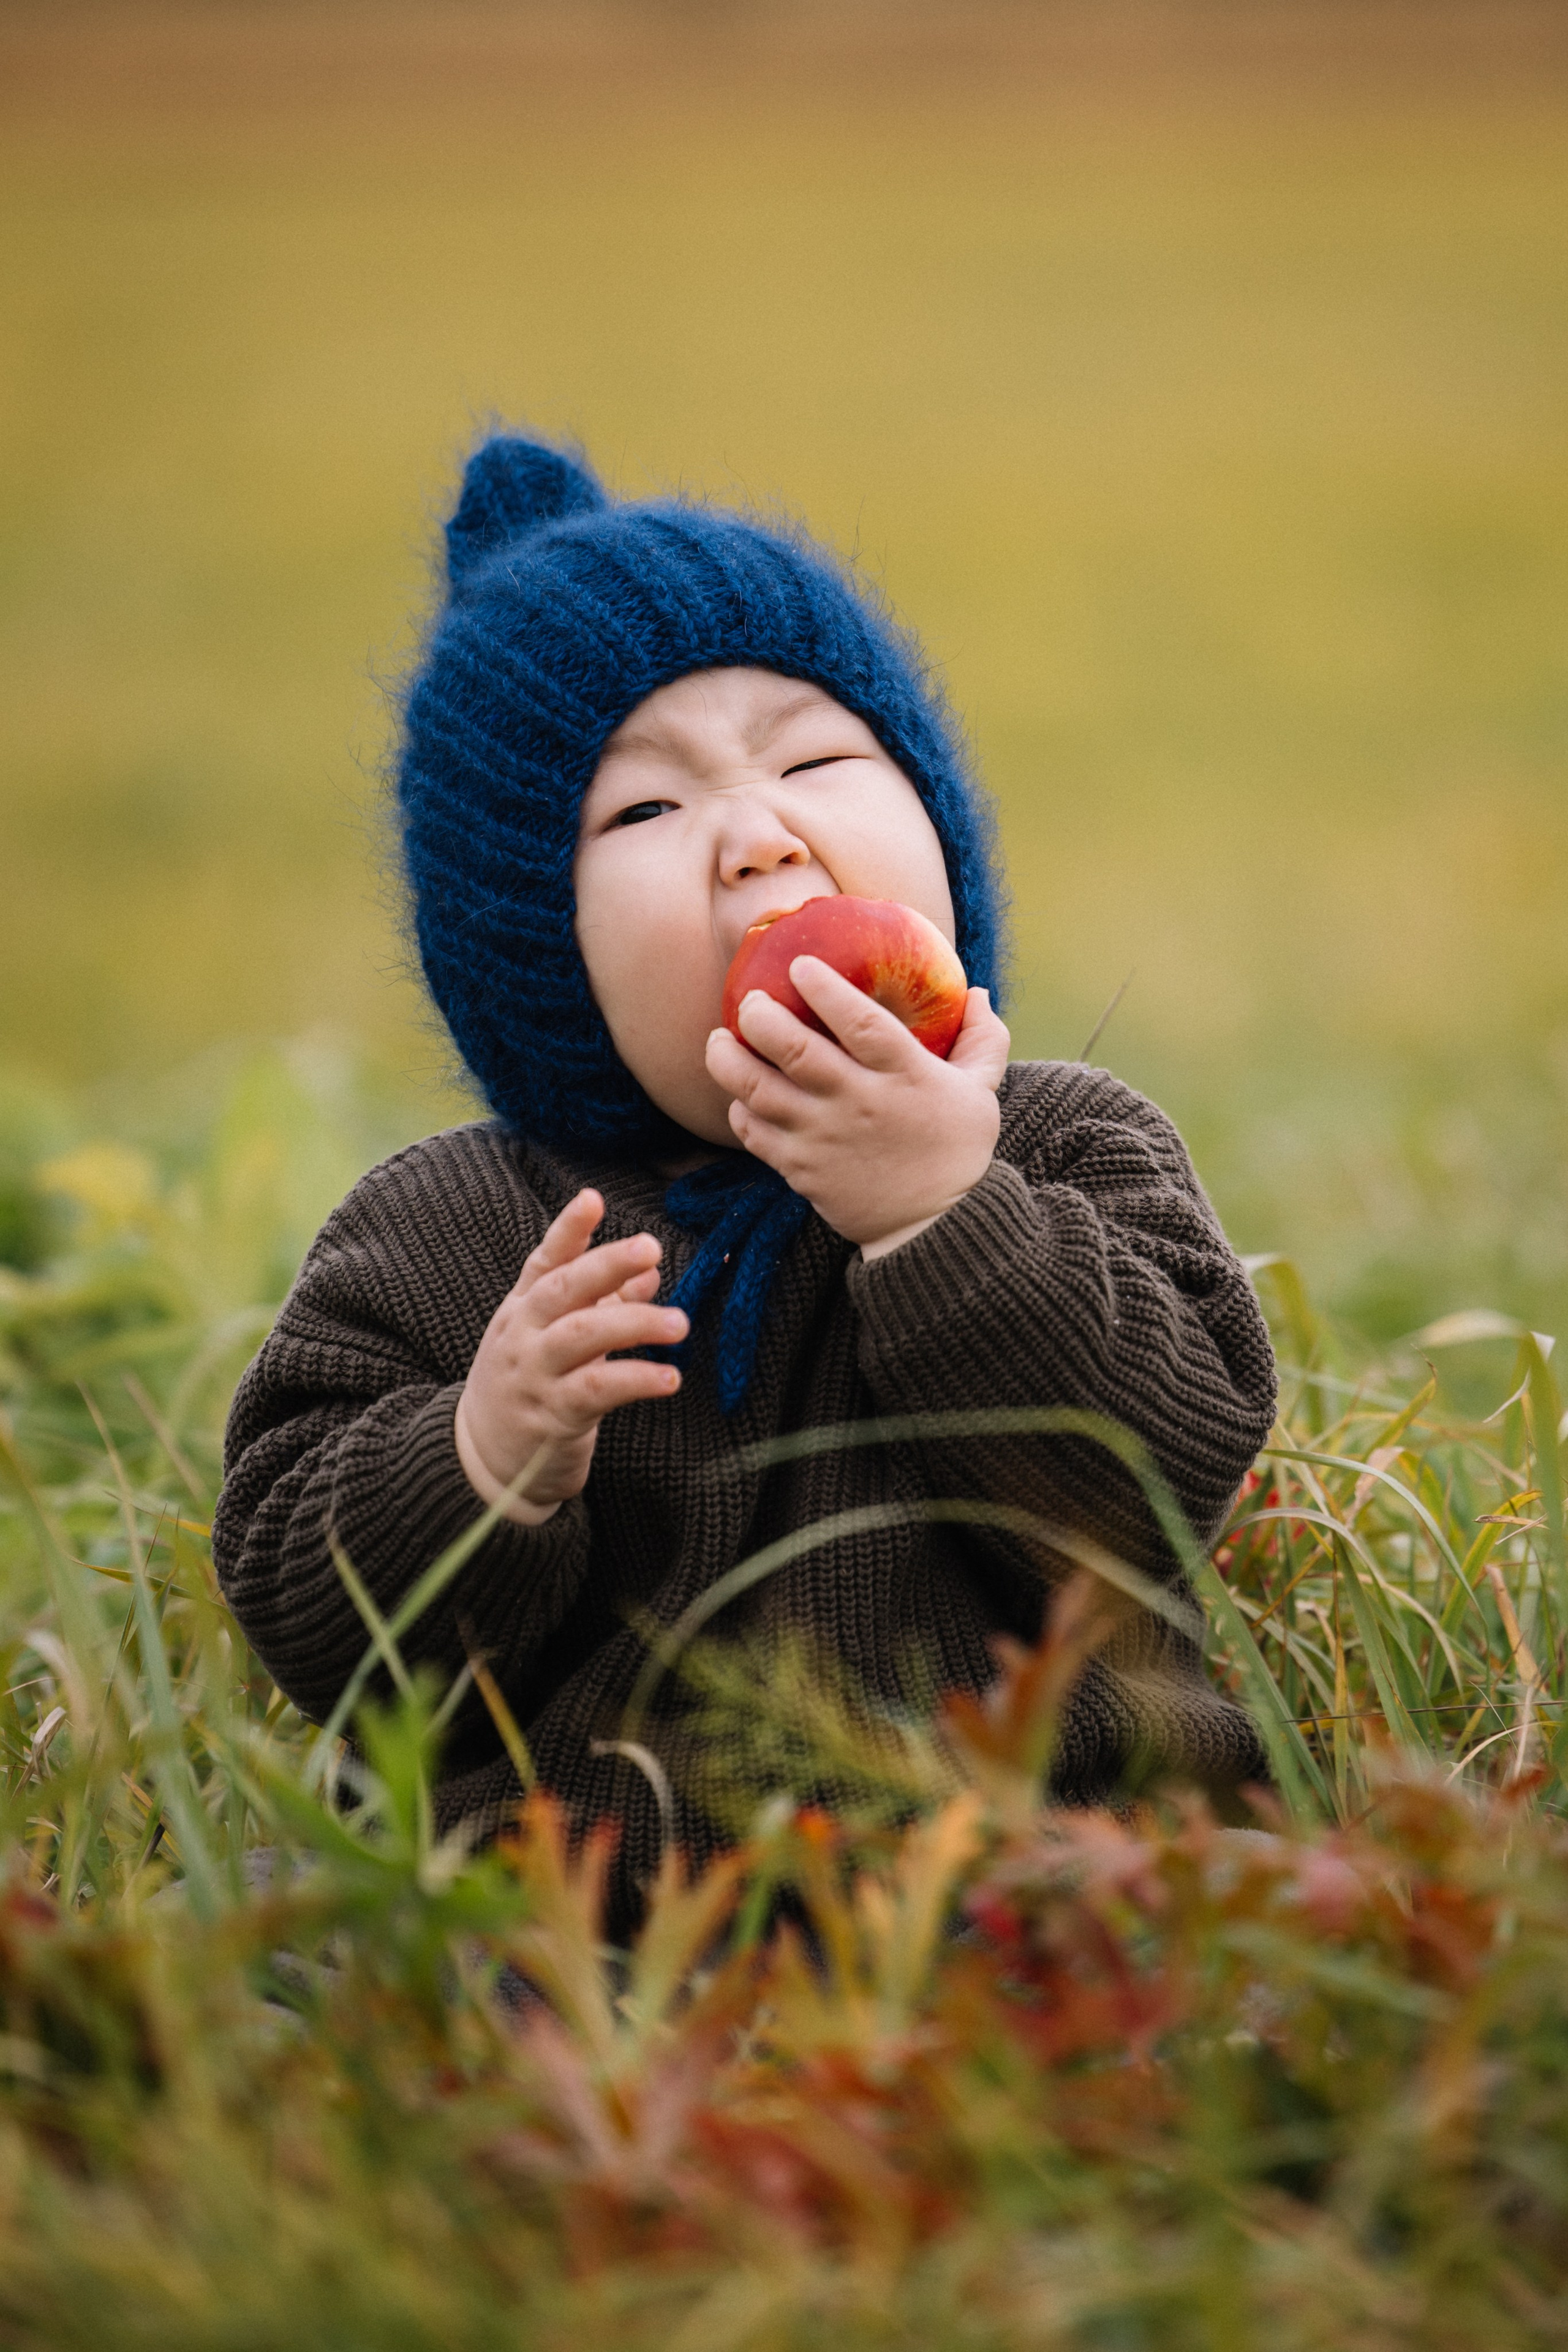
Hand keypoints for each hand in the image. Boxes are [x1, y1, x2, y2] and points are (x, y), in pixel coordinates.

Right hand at [454, 1189, 687, 1524]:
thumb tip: (648, 1271)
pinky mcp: (552, 1416)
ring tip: (680, 1322)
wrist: (482, 1460)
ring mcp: (534, 1375)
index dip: (568, 1230)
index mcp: (521, 1310)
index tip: (592, 1199)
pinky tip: (670, 1378)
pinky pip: (597, 1391)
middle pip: (562, 1290)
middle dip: (606, 1265)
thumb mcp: (554, 1339)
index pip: (544, 1261)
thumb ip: (601, 1303)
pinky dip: (636, 1380)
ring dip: (634, 1324)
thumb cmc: (529, 1388)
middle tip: (650, 1248)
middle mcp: (523, 1335)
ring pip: (582, 1337)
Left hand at [704, 960, 1010, 1255]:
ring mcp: (824, 1138)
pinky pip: (754, 1133)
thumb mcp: (981, 1093)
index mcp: (906, 1076)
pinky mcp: (800, 1169)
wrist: (933, 1229)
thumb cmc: (956, 1151)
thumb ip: (982, 1040)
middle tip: (749, 1001)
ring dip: (729, 1060)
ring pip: (760, 1091)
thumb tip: (980, 993)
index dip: (825, 989)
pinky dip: (740, 1109)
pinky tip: (740, 1092)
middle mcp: (859, 1103)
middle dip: (761, 1017)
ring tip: (719, 1039)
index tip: (799, 965)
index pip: (861, 1023)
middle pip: (796, 1051)